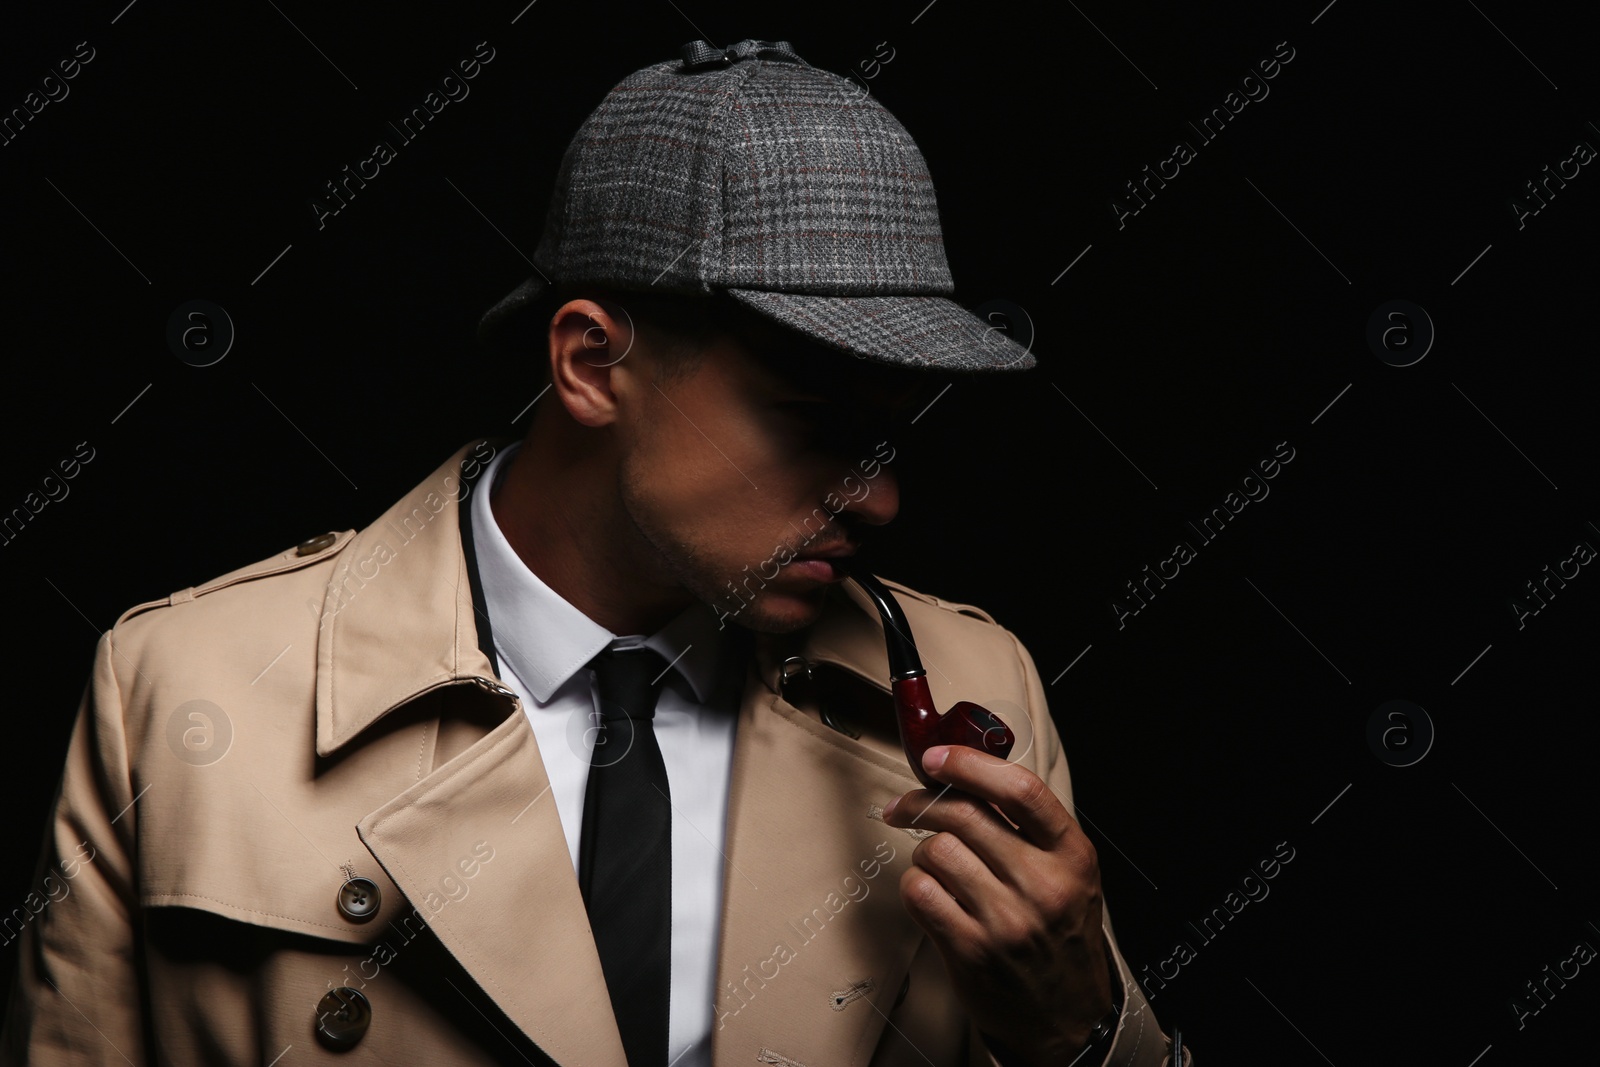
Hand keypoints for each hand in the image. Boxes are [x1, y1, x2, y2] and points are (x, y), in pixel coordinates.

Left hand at [882, 744, 1112, 1065]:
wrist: (1068, 1014)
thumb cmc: (1061, 933)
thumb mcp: (1069, 872)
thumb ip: (1028, 827)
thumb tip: (964, 775)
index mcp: (1071, 855)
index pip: (1019, 790)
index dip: (969, 764)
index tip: (936, 758)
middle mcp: (1043, 885)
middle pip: (964, 815)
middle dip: (923, 802)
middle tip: (907, 805)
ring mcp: (1007, 921)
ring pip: (935, 851)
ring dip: (924, 852)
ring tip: (936, 865)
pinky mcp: (972, 951)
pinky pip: (919, 893)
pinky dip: (915, 885)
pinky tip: (931, 893)